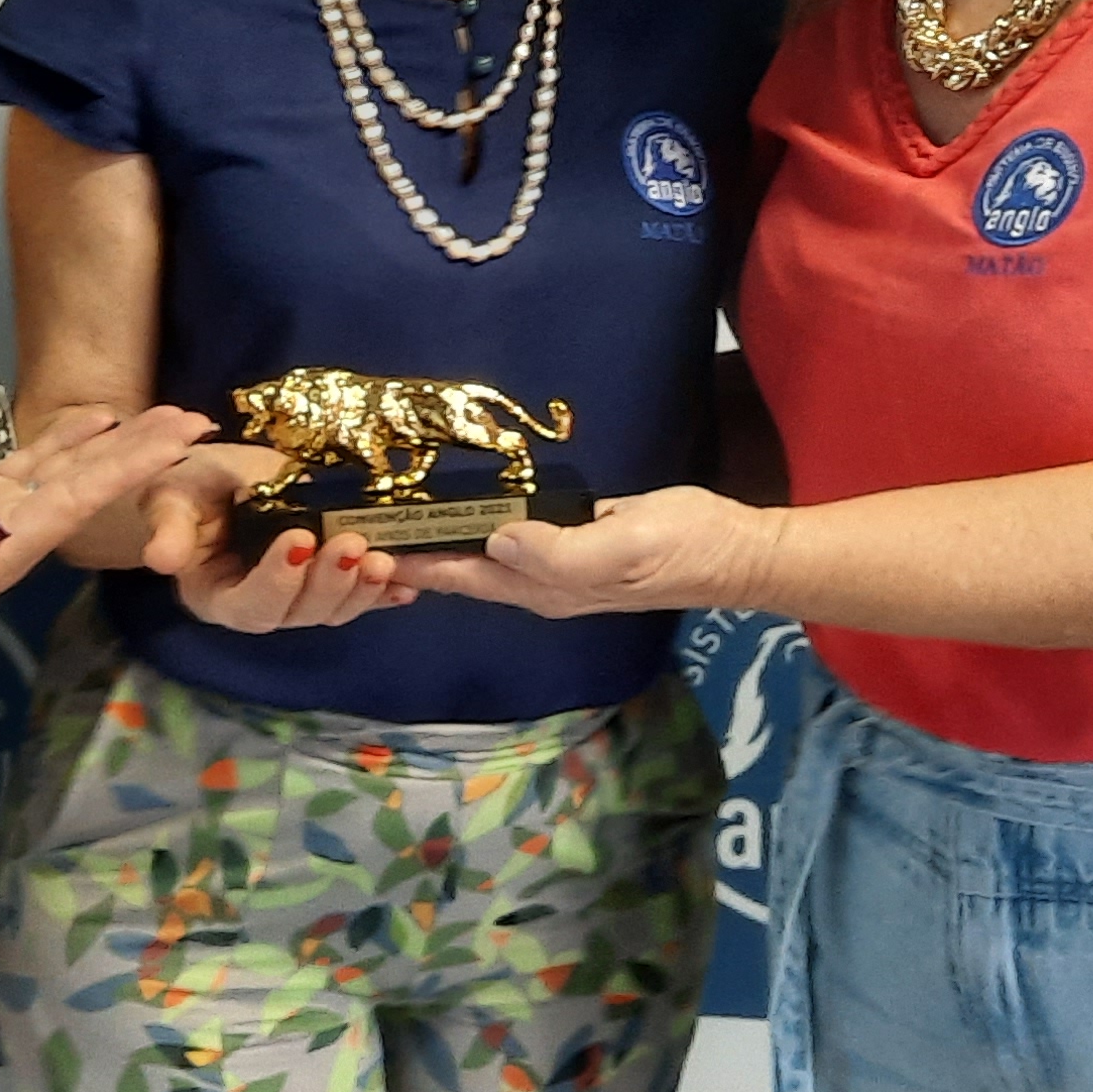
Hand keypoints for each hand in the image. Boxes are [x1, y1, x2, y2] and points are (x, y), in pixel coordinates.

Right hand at [0, 404, 210, 675]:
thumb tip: (1, 522)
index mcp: (10, 547)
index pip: (86, 497)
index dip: (136, 466)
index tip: (186, 441)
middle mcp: (17, 534)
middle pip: (93, 484)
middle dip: (146, 453)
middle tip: (201, 419)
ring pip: (69, 473)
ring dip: (117, 446)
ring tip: (166, 415)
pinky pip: (31, 469)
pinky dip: (64, 443)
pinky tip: (94, 421)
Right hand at [144, 442, 413, 631]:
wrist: (222, 475)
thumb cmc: (193, 484)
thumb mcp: (174, 493)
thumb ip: (170, 523)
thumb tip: (163, 558)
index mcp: (215, 594)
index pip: (247, 603)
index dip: (275, 579)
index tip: (297, 539)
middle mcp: (258, 606)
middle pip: (296, 614)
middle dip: (328, 583)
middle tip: (352, 543)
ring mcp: (297, 597)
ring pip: (330, 610)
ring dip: (360, 588)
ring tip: (383, 558)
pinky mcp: (326, 583)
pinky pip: (356, 596)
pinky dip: (382, 593)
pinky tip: (406, 584)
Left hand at [384, 486, 777, 619]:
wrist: (731, 550)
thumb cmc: (677, 551)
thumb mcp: (619, 549)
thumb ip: (559, 551)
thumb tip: (499, 538)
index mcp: (542, 588)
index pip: (462, 575)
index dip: (414, 564)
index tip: (364, 548)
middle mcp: (541, 581)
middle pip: (464, 568)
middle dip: (415, 554)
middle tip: (361, 526)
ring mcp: (558, 560)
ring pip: (485, 551)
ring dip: (443, 538)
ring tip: (397, 515)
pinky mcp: (576, 536)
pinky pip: (515, 530)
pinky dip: (481, 520)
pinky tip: (466, 504)